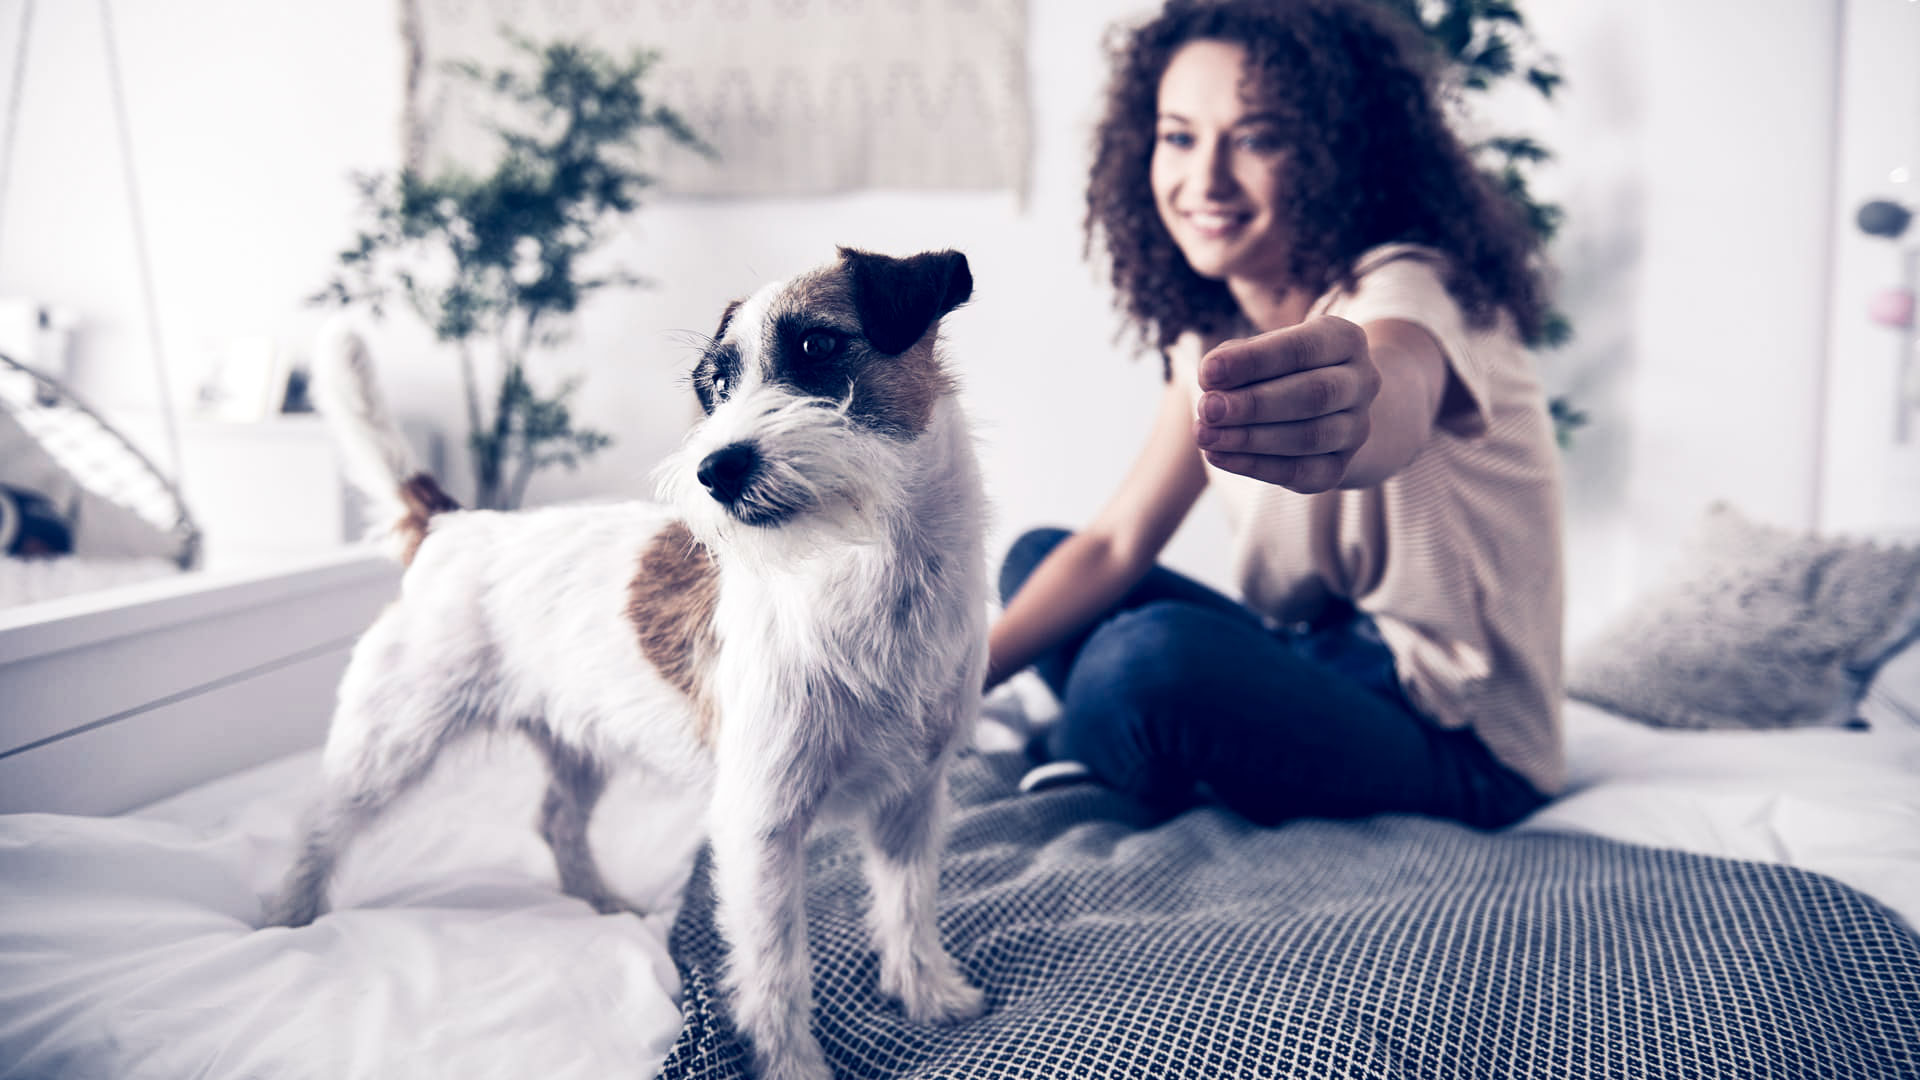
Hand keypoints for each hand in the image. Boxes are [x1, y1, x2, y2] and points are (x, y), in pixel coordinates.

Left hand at [1192, 315, 1381, 492]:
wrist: (1328, 409)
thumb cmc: (1281, 369)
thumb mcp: (1262, 350)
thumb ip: (1235, 359)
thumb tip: (1211, 382)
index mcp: (1345, 340)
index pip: (1302, 348)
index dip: (1253, 361)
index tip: (1207, 372)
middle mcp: (1361, 383)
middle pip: (1314, 394)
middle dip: (1254, 404)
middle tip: (1207, 409)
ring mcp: (1356, 428)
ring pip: (1310, 436)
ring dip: (1251, 438)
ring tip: (1206, 436)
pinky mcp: (1339, 466)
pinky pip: (1301, 471)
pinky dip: (1255, 466)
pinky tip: (1219, 456)